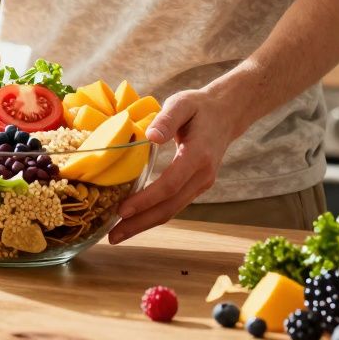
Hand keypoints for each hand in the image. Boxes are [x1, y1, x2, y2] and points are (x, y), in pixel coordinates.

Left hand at [108, 85, 249, 243]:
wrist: (226, 114)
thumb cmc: (199, 107)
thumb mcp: (183, 102)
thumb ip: (167, 119)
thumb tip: (151, 135)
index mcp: (198, 155)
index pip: (170, 184)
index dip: (145, 200)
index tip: (122, 210)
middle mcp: (203, 176)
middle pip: (169, 207)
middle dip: (140, 223)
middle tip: (113, 236)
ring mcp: (201, 184)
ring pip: (171, 210)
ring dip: (144, 225)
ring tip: (118, 234)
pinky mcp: (196, 187)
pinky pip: (173, 205)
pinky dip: (152, 215)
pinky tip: (133, 221)